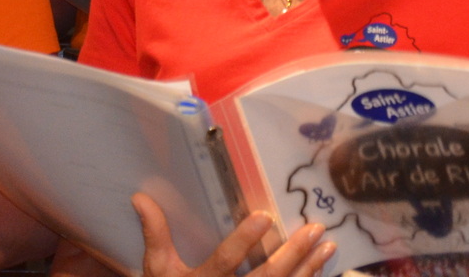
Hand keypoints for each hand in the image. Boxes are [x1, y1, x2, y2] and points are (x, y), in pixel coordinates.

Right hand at [133, 193, 333, 276]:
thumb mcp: (158, 270)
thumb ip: (156, 235)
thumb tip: (141, 197)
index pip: (225, 262)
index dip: (243, 241)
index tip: (264, 217)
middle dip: (291, 255)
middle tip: (313, 229)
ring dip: (308, 270)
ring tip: (327, 246)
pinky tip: (321, 269)